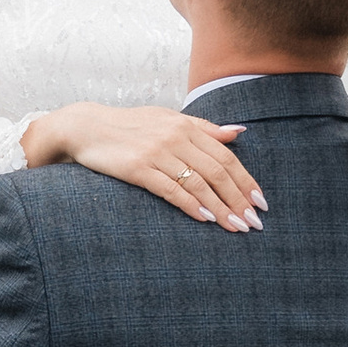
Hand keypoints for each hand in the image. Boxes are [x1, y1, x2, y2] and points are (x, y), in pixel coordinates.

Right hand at [20, 101, 264, 228]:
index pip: (226, 156)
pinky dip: (191, 205)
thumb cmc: (130, 126)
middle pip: (218, 171)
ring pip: (199, 183)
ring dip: (221, 208)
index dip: (246, 180)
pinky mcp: (138, 168)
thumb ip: (204, 128)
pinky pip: (171, 190)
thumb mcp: (168, 119)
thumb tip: (238, 133)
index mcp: (187, 126)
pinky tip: (205, 219)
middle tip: (254, 222)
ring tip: (236, 227)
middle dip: (239, 199)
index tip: (260, 202)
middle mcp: (176, 137)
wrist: (87, 127)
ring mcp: (157, 152)